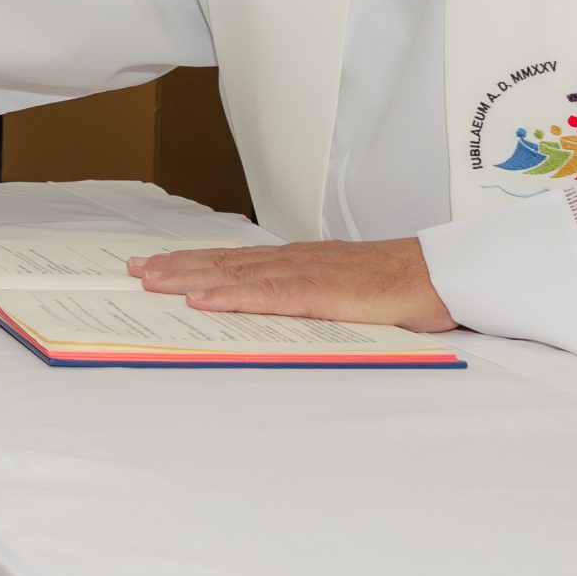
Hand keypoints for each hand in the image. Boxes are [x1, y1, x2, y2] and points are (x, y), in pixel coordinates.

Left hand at [130, 236, 456, 332]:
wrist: (442, 276)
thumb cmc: (398, 288)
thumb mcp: (343, 293)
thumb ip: (307, 299)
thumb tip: (274, 314)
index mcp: (300, 262)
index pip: (235, 261)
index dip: (192, 263)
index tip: (155, 266)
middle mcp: (296, 261)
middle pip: (225, 263)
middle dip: (176, 266)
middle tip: (134, 270)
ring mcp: (308, 273)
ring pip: (237, 274)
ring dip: (190, 277)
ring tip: (152, 281)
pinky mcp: (323, 292)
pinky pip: (269, 295)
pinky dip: (231, 296)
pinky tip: (202, 300)